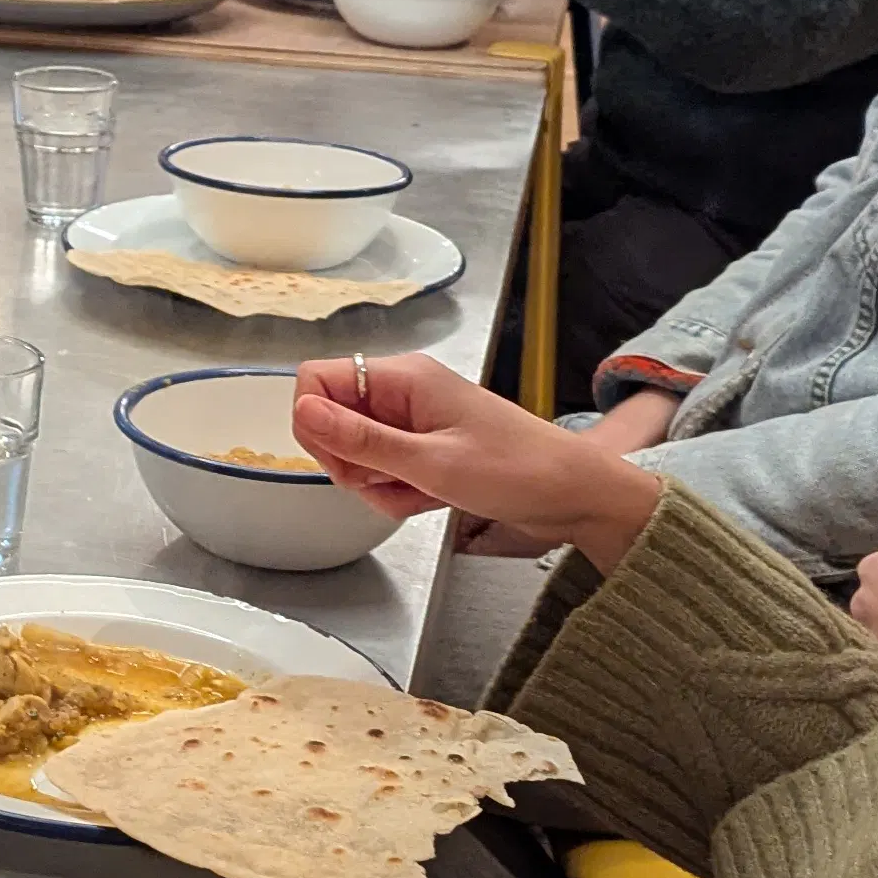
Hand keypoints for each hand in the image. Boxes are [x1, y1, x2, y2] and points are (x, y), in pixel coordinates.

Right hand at [290, 351, 667, 568]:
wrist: (574, 495)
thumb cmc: (517, 470)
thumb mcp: (431, 463)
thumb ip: (362, 440)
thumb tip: (303, 411)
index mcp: (403, 377)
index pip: (317, 380)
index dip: (315, 424)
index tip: (343, 461)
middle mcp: (403, 392)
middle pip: (333, 420)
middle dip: (349, 462)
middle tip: (385, 483)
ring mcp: (414, 421)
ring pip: (357, 452)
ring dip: (377, 484)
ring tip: (420, 493)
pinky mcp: (426, 448)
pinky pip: (385, 471)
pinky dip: (398, 492)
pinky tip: (430, 500)